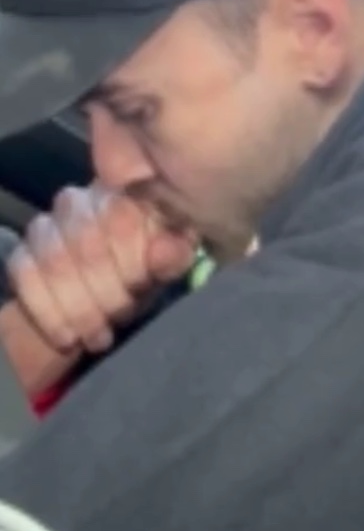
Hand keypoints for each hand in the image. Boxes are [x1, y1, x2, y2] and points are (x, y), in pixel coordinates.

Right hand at [6, 184, 196, 355]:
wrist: (104, 294)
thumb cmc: (145, 269)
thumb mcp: (170, 263)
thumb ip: (174, 253)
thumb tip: (166, 250)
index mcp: (122, 193)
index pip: (121, 220)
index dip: (131, 262)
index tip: (141, 289)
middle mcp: (78, 201)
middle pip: (87, 247)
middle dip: (108, 293)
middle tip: (121, 317)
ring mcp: (45, 225)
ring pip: (56, 264)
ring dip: (80, 309)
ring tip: (99, 334)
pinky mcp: (22, 253)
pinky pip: (26, 278)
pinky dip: (50, 315)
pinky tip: (69, 336)